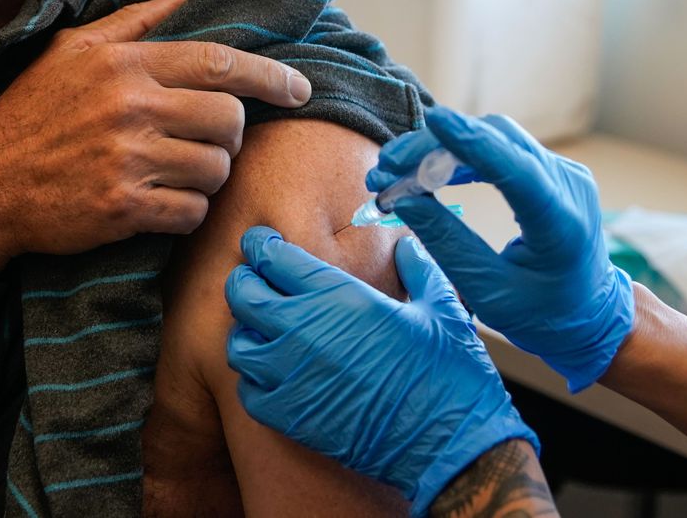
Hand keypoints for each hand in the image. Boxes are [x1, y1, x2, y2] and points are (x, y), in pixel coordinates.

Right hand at [0, 0, 312, 276]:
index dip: (270, 76)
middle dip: (228, 134)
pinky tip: (160, 203)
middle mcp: (130, 106)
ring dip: (206, 175)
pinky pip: (192, 213)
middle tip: (204, 140)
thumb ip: (136, 21)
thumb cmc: (30, 113)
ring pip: (216, 169)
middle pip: (229, 120)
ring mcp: (126, 159)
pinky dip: (186, 212)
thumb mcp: (72, 50)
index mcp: (124, 64)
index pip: (219, 63)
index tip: (300, 87)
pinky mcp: (121, 208)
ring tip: (173, 171)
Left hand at [226, 227, 536, 515]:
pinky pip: (248, 392)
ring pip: (238, 344)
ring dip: (246, 332)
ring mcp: (292, 376)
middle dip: (245, 281)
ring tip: (264, 332)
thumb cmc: (448, 372)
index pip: (272, 256)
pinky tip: (274, 377)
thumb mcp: (441, 306)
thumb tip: (407, 246)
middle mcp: (304, 330)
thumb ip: (418, 268)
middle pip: (242, 293)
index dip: (261, 245)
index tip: (262, 243)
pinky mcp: (290, 417)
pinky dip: (254, 381)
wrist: (448, 443)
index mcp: (337, 295)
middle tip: (255, 281)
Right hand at [372, 105, 633, 391]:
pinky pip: (500, 149)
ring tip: (395, 169)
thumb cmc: (545, 316)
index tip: (433, 120)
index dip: (471, 141)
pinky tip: (426, 170)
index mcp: (561, 224)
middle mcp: (568, 187)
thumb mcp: (490, 292)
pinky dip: (459, 155)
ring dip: (442, 148)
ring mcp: (562, 174)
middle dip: (435, 146)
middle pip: (496, 141)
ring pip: (495, 138)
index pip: (514, 168)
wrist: (592, 316)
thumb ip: (447, 244)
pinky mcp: (550, 172)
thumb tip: (402, 200)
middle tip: (387, 167)